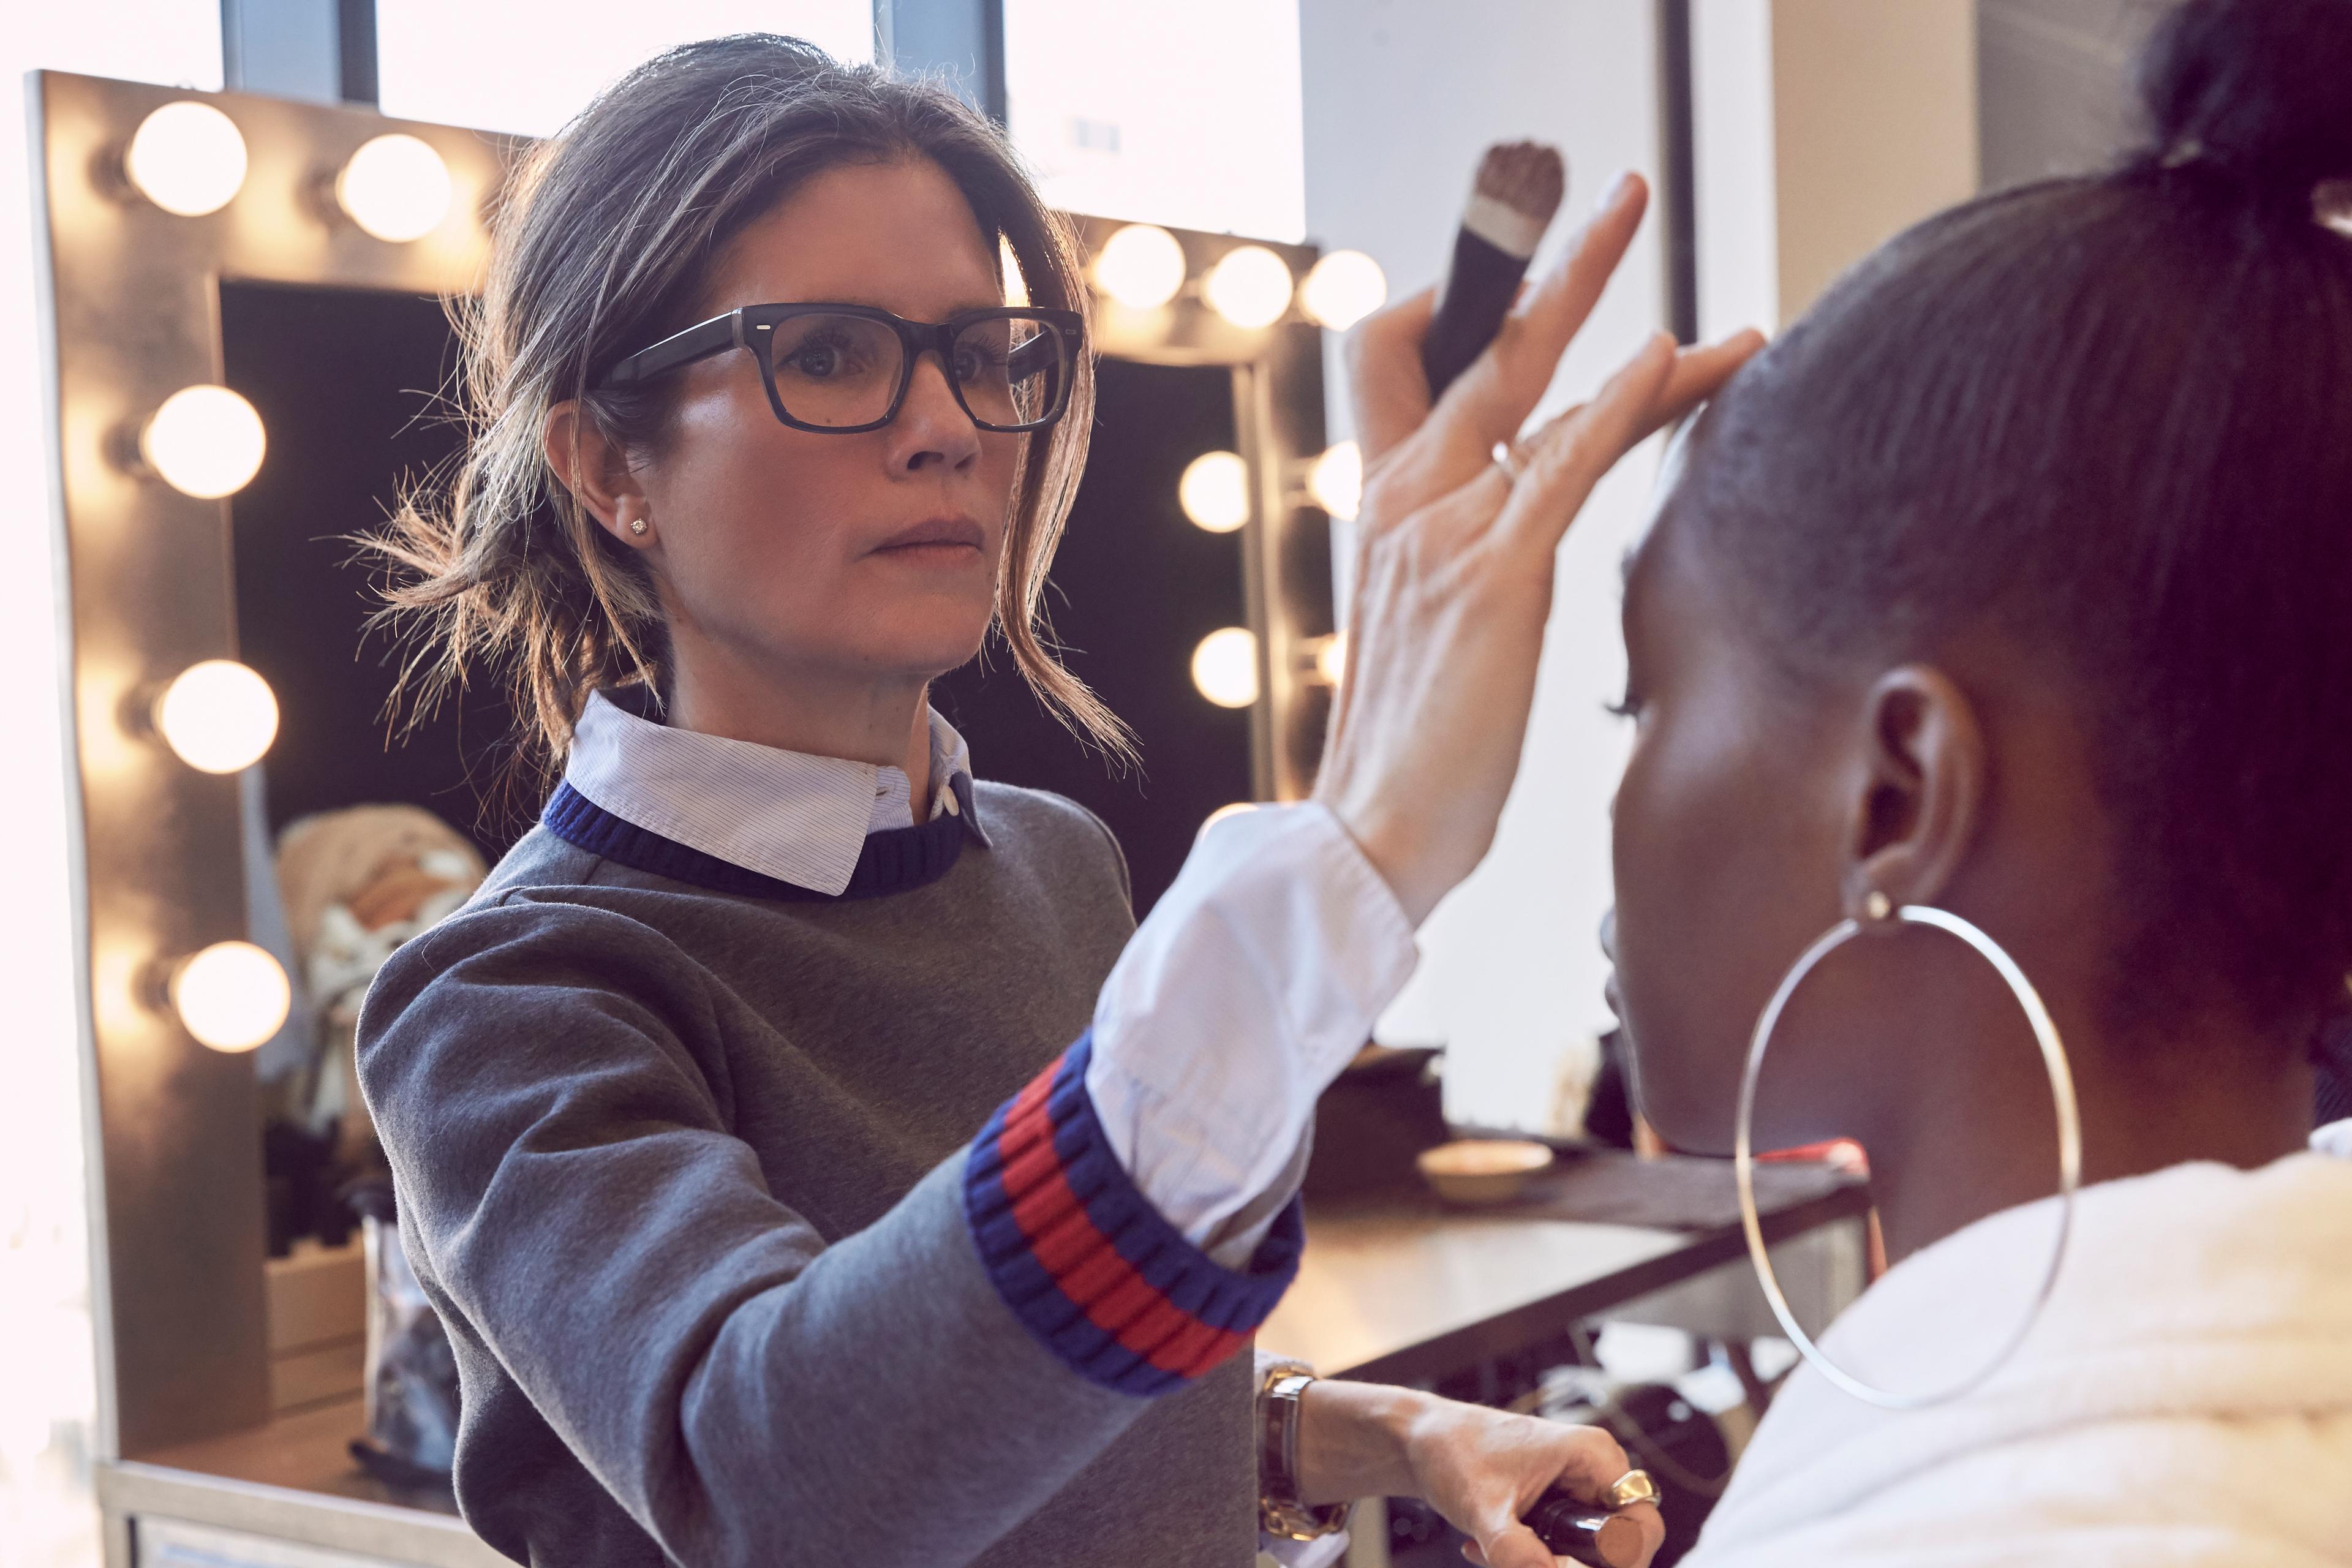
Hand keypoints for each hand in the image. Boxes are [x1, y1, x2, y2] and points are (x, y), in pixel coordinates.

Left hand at [1294, 1380, 1663, 1567]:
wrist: (1417, 1441)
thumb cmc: (1451, 1455)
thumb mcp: (1485, 1513)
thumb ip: (1519, 1555)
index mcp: (1595, 1457)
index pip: (1643, 1527)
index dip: (1622, 1561)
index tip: (1571, 1567)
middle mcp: (1596, 1470)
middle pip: (1617, 1546)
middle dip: (1572, 1565)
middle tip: (1522, 1563)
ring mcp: (1579, 1485)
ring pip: (1587, 1551)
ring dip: (1546, 1563)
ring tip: (1493, 1552)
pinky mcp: (1560, 1501)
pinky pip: (1565, 1545)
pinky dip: (1531, 1557)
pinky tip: (1485, 1548)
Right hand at [1313, 172, 1763, 924]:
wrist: (1374, 831)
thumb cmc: (1415, 745)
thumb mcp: (1429, 623)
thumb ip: (1461, 551)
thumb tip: (1519, 524)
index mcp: (1383, 505)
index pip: (1402, 362)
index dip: (1461, 316)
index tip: (1534, 301)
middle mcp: (1403, 497)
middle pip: (1467, 337)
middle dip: (1541, 258)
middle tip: (1610, 194)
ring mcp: (1443, 528)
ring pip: (1522, 373)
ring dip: (1584, 280)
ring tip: (1638, 205)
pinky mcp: (1495, 574)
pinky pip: (1562, 460)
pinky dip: (1621, 399)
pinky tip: (1672, 352)